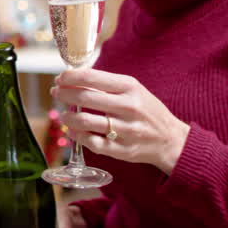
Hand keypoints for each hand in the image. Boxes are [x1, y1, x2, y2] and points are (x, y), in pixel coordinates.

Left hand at [52, 68, 191, 174]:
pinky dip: (76, 136)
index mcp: (130, 88)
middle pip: (84, 97)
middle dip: (63, 94)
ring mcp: (127, 130)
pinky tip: (72, 132)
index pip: (91, 77)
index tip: (60, 78)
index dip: (69, 77)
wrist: (171, 139)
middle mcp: (129, 107)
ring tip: (64, 114)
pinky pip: (92, 143)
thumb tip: (72, 78)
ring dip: (67, 117)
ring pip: (85, 121)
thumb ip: (106, 84)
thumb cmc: (145, 109)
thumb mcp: (133, 90)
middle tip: (56, 93)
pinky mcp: (123, 150)